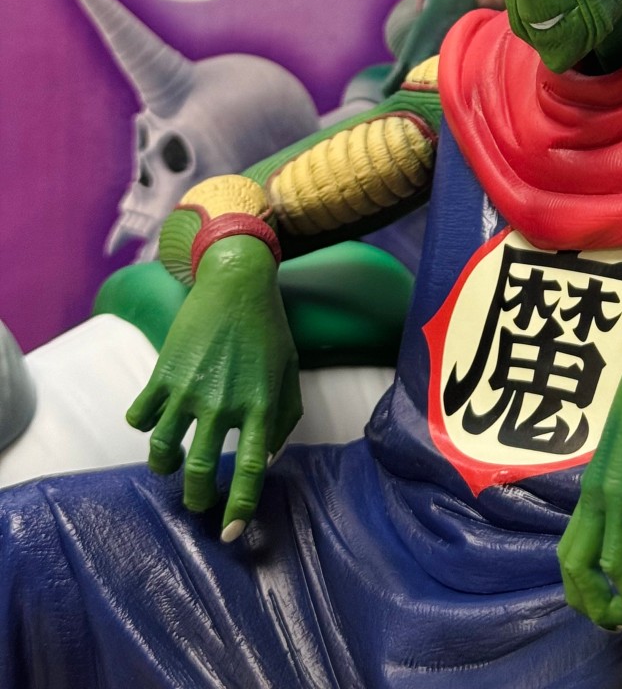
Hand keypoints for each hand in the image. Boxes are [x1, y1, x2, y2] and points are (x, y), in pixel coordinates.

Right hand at [126, 235, 301, 538]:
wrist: (235, 282)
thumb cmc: (268, 328)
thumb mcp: (289, 371)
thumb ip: (284, 418)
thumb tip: (267, 459)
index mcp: (260, 405)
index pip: (251, 470)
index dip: (240, 507)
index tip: (231, 533)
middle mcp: (223, 402)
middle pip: (201, 472)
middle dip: (196, 498)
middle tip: (197, 502)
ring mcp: (189, 389)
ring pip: (161, 451)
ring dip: (163, 468)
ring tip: (171, 465)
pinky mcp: (163, 373)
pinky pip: (139, 417)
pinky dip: (143, 426)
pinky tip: (155, 420)